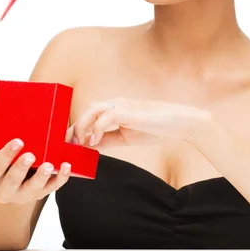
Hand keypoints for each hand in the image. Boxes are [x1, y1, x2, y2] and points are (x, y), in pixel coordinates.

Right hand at [0, 126, 71, 204]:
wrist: (11, 186)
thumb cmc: (0, 164)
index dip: (5, 156)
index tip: (17, 142)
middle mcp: (4, 190)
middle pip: (12, 181)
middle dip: (21, 168)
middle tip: (31, 155)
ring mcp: (23, 194)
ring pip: (32, 189)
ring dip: (41, 177)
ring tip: (49, 165)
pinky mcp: (40, 194)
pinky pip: (51, 188)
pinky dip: (60, 178)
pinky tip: (66, 166)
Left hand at [67, 98, 210, 148]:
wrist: (180, 123)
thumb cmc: (155, 128)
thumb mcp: (126, 137)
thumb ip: (108, 139)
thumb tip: (90, 146)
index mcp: (115, 109)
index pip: (90, 114)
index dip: (77, 127)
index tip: (68, 143)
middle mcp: (117, 104)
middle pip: (88, 109)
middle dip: (75, 127)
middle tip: (69, 145)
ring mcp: (123, 106)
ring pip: (93, 109)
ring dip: (82, 125)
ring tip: (79, 142)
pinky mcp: (130, 111)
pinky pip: (108, 116)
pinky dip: (97, 128)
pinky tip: (95, 141)